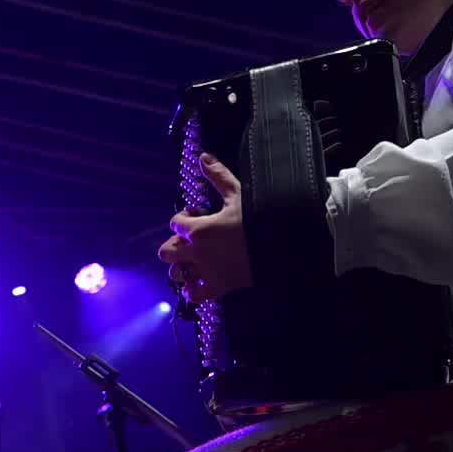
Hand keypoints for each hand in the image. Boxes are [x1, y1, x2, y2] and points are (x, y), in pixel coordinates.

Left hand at [159, 153, 252, 302]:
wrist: (286, 243)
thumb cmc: (262, 216)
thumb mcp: (240, 194)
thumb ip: (218, 176)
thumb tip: (203, 156)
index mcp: (199, 229)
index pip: (175, 223)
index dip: (183, 218)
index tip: (196, 215)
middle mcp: (198, 252)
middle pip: (165, 252)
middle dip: (175, 245)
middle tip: (192, 241)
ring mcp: (207, 272)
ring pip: (175, 275)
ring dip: (181, 268)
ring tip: (194, 261)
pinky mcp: (219, 287)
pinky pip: (193, 295)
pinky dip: (193, 290)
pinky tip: (201, 281)